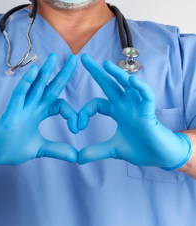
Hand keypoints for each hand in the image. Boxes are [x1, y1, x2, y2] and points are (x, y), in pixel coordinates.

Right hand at [0, 53, 78, 168]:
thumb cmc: (11, 148)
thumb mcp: (40, 149)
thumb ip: (58, 150)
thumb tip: (76, 156)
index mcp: (39, 113)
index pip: (59, 105)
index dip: (71, 114)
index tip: (76, 128)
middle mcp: (32, 107)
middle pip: (50, 87)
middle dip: (62, 74)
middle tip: (74, 59)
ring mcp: (21, 108)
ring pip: (35, 87)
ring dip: (45, 72)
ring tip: (55, 57)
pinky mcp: (11, 113)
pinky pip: (19, 95)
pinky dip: (26, 83)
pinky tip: (35, 71)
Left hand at [78, 54, 191, 169]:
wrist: (159, 156)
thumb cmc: (139, 148)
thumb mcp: (113, 149)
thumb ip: (96, 151)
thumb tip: (78, 158)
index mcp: (116, 112)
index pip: (96, 104)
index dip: (84, 113)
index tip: (77, 127)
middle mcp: (125, 105)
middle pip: (109, 85)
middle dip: (97, 72)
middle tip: (82, 58)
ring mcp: (137, 107)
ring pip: (127, 85)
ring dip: (118, 75)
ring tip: (105, 65)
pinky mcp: (149, 112)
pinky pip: (146, 96)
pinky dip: (140, 88)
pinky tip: (131, 81)